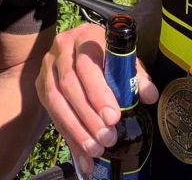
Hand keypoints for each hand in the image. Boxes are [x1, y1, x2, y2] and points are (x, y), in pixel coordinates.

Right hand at [35, 23, 158, 174]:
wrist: (82, 49)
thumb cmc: (109, 56)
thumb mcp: (125, 60)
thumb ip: (137, 77)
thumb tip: (149, 95)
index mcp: (86, 37)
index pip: (87, 65)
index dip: (98, 93)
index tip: (113, 117)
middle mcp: (62, 48)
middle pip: (69, 84)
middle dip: (88, 116)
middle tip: (107, 138)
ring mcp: (48, 67)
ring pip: (56, 100)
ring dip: (76, 129)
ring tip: (95, 148)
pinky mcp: (41, 85)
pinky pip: (51, 113)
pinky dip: (68, 135)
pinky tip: (82, 153)